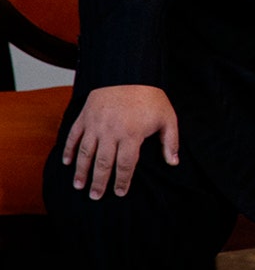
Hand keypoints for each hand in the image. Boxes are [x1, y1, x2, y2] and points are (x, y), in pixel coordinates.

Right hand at [62, 85, 178, 199]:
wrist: (128, 73)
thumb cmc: (151, 97)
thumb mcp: (168, 118)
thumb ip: (170, 142)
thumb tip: (173, 163)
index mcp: (132, 135)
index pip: (126, 165)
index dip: (122, 181)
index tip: (120, 192)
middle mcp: (111, 133)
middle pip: (103, 163)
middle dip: (99, 182)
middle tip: (95, 196)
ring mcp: (95, 125)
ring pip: (85, 153)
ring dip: (81, 171)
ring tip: (79, 185)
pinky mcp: (84, 117)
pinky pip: (73, 136)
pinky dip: (68, 150)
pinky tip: (67, 163)